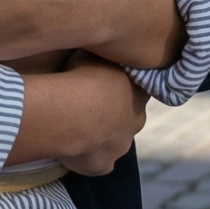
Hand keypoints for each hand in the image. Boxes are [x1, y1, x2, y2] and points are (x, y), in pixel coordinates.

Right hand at [12, 53, 146, 176]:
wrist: (71, 111)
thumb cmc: (82, 74)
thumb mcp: (94, 51)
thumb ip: (101, 54)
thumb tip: (99, 44)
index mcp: (138, 91)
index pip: (138, 87)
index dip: (121, 85)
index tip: (104, 81)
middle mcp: (136, 120)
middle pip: (128, 117)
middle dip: (112, 113)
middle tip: (87, 104)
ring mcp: (120, 145)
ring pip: (113, 141)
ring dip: (99, 135)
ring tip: (74, 125)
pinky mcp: (102, 165)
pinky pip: (97, 163)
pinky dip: (87, 158)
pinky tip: (71, 148)